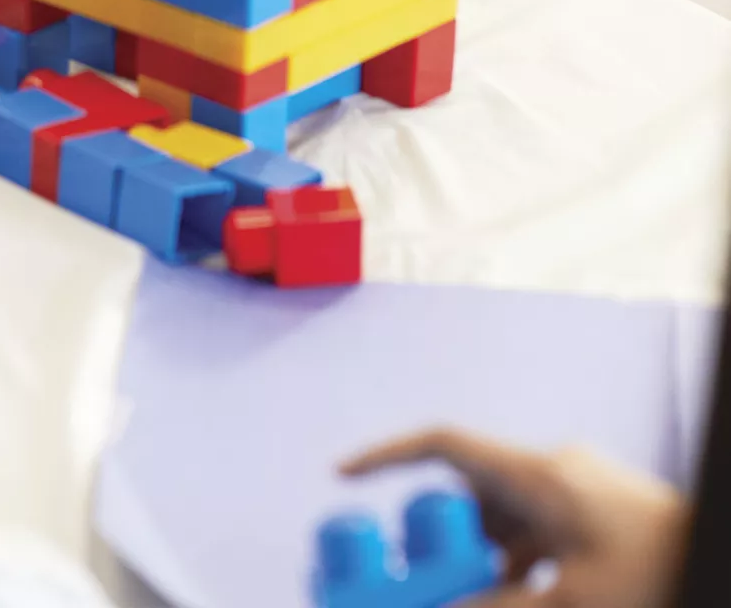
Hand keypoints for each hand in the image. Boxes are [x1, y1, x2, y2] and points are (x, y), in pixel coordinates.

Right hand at [342, 429, 689, 607]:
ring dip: (488, 558)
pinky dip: (521, 564)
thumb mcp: (566, 605)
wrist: (717, 553)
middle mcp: (553, 469)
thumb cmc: (652, 574)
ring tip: (487, 596)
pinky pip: (541, 530)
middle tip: (430, 580)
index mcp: (537, 475)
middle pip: (473, 492)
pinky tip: (527, 599)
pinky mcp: (599, 510)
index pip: (443, 444)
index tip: (342, 477)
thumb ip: (494, 607)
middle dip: (447, 538)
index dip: (386, 456)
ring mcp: (579, 487)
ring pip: (508, 517)